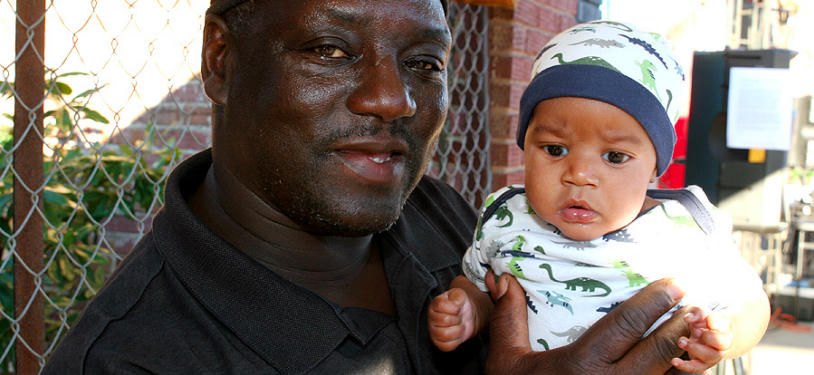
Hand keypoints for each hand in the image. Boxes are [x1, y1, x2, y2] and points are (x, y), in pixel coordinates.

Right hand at [428, 288, 476, 351]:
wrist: (466, 317)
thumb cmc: (460, 305)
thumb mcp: (460, 295)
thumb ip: (458, 296)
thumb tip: (455, 307)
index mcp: (434, 305)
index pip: (442, 305)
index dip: (455, 308)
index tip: (458, 308)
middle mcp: (431, 318)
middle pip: (445, 320)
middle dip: (458, 319)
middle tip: (459, 318)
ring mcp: (433, 332)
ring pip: (446, 334)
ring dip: (458, 330)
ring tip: (459, 326)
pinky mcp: (438, 344)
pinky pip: (447, 346)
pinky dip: (456, 341)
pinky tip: (457, 335)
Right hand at [485, 272, 692, 374]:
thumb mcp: (507, 361)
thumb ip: (508, 318)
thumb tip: (502, 278)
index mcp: (582, 366)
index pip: (627, 325)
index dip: (655, 302)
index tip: (674, 282)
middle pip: (660, 350)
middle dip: (683, 323)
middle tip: (697, 303)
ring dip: (691, 352)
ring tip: (700, 332)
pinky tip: (686, 364)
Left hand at [671, 307, 732, 372]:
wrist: (712, 336)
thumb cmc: (705, 322)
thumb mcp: (702, 313)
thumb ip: (697, 313)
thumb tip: (688, 318)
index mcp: (723, 328)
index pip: (722, 325)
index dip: (715, 322)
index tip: (708, 319)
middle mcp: (722, 344)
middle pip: (719, 343)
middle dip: (707, 337)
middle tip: (695, 331)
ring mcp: (714, 355)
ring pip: (708, 357)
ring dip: (694, 349)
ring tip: (681, 341)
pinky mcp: (703, 363)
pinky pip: (696, 367)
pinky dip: (687, 367)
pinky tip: (675, 362)